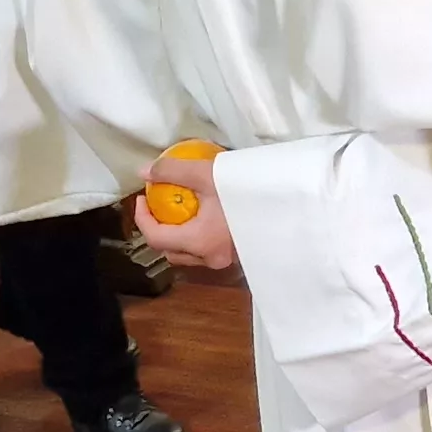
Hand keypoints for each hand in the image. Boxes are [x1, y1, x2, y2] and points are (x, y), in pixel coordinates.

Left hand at [131, 147, 235, 269]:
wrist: (290, 204)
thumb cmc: (247, 190)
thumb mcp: (207, 174)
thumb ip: (173, 171)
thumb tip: (145, 171)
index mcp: (199, 242)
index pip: (155, 238)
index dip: (141, 218)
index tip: (142, 198)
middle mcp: (211, 258)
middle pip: (170, 251)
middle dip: (158, 230)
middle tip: (157, 206)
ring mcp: (227, 260)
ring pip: (190, 254)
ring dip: (179, 236)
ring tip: (180, 211)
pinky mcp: (240, 256)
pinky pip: (209, 251)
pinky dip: (198, 237)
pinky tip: (206, 216)